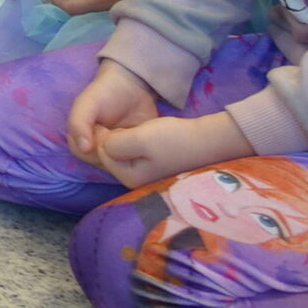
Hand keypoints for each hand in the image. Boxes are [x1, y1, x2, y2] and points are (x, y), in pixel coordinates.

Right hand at [66, 58, 159, 161]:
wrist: (133, 86)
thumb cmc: (105, 92)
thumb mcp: (87, 103)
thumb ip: (77, 122)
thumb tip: (84, 149)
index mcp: (79, 137)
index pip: (83, 154)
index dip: (94, 144)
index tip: (105, 130)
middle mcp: (96, 148)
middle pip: (100, 162)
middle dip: (112, 149)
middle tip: (122, 131)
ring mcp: (116, 153)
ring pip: (117, 165)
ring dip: (126, 152)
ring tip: (132, 134)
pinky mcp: (133, 154)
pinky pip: (134, 164)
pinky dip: (139, 155)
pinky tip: (141, 141)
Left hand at [89, 112, 251, 189]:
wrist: (206, 140)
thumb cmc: (173, 139)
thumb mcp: (140, 139)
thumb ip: (116, 144)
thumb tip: (103, 146)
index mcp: (129, 177)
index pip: (101, 153)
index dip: (105, 135)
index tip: (122, 126)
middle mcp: (133, 180)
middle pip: (108, 154)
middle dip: (113, 138)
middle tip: (132, 128)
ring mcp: (142, 173)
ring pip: (119, 150)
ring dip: (123, 137)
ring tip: (141, 131)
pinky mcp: (149, 164)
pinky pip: (130, 150)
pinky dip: (133, 139)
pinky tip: (146, 134)